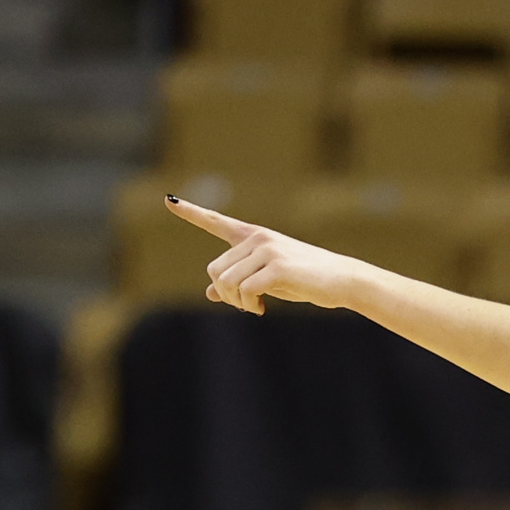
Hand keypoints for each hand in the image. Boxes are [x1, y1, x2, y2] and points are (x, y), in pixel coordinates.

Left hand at [169, 197, 357, 315]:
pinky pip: (245, 291)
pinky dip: (250, 305)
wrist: (339, 280)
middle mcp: (257, 238)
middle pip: (215, 269)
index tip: (169, 201)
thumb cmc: (303, 279)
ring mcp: (267, 250)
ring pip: (227, 281)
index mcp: (253, 236)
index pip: (216, 221)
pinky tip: (263, 308)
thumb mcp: (266, 279)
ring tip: (256, 307)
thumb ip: (238, 281)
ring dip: (237, 302)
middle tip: (246, 304)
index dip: (191, 212)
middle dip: (226, 294)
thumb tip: (211, 293)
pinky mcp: (277, 266)